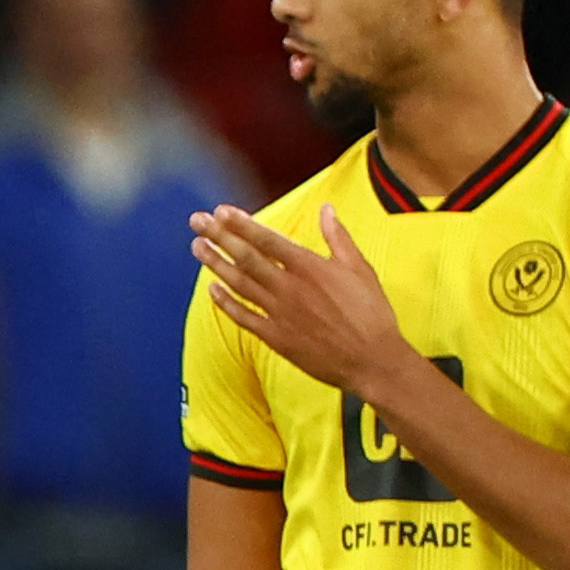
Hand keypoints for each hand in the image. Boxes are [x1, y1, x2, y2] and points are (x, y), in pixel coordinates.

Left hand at [192, 200, 415, 400]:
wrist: (372, 360)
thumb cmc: (371, 312)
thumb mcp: (359, 268)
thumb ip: (338, 237)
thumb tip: (326, 208)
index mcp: (310, 268)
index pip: (268, 240)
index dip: (242, 224)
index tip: (220, 210)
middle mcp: (289, 288)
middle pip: (247, 257)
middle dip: (219, 236)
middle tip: (197, 220)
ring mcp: (279, 313)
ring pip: (240, 284)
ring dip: (216, 264)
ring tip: (197, 246)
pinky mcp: (275, 337)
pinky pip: (243, 317)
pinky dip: (226, 303)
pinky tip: (212, 289)